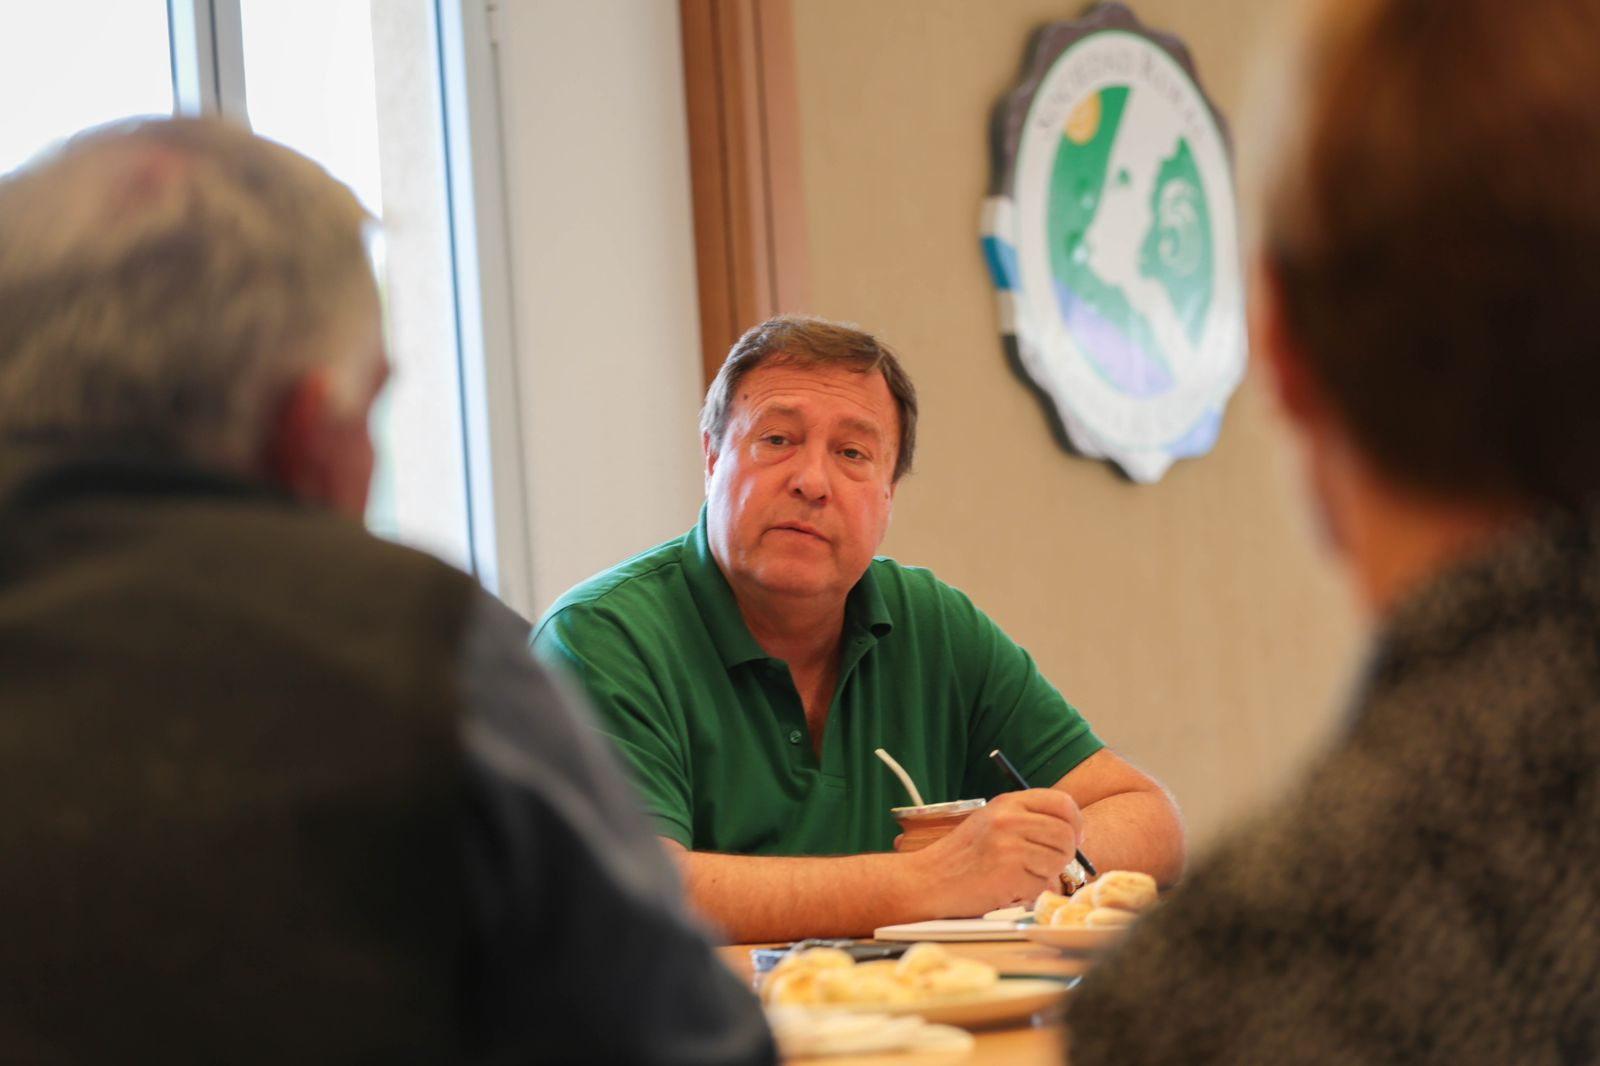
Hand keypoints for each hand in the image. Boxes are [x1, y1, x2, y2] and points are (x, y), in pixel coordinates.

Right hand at [906, 789, 1082, 916]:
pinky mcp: (1009, 873)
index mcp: (1007, 802)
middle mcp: (1009, 818)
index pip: (1063, 803)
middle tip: (1044, 865)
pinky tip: (1007, 888)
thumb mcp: (991, 823)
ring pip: (1058, 862)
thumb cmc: (961, 857)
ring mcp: (1009, 845)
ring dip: (1045, 875)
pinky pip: (1042, 885)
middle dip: (1063, 855)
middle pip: (1066, 835)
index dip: (1074, 823)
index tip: (1072, 838)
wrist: (927, 881)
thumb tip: (1073, 835)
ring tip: (1017, 875)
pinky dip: (1030, 892)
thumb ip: (1028, 821)